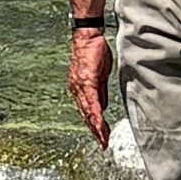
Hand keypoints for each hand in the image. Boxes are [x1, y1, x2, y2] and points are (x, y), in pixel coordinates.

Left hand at [65, 24, 109, 141]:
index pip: (87, 111)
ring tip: (103, 138)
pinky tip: (99, 123)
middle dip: (95, 131)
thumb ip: (100, 92)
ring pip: (88, 111)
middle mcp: (76, 89)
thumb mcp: (100, 75)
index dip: (94, 125)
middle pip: (86, 114)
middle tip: (103, 143)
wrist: (88, 36)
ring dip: (96, 126)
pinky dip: (95, 113)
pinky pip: (91, 100)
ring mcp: (80, 86)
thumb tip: (102, 108)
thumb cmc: (94, 52)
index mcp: (79, 89)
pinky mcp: (86, 80)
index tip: (102, 136)